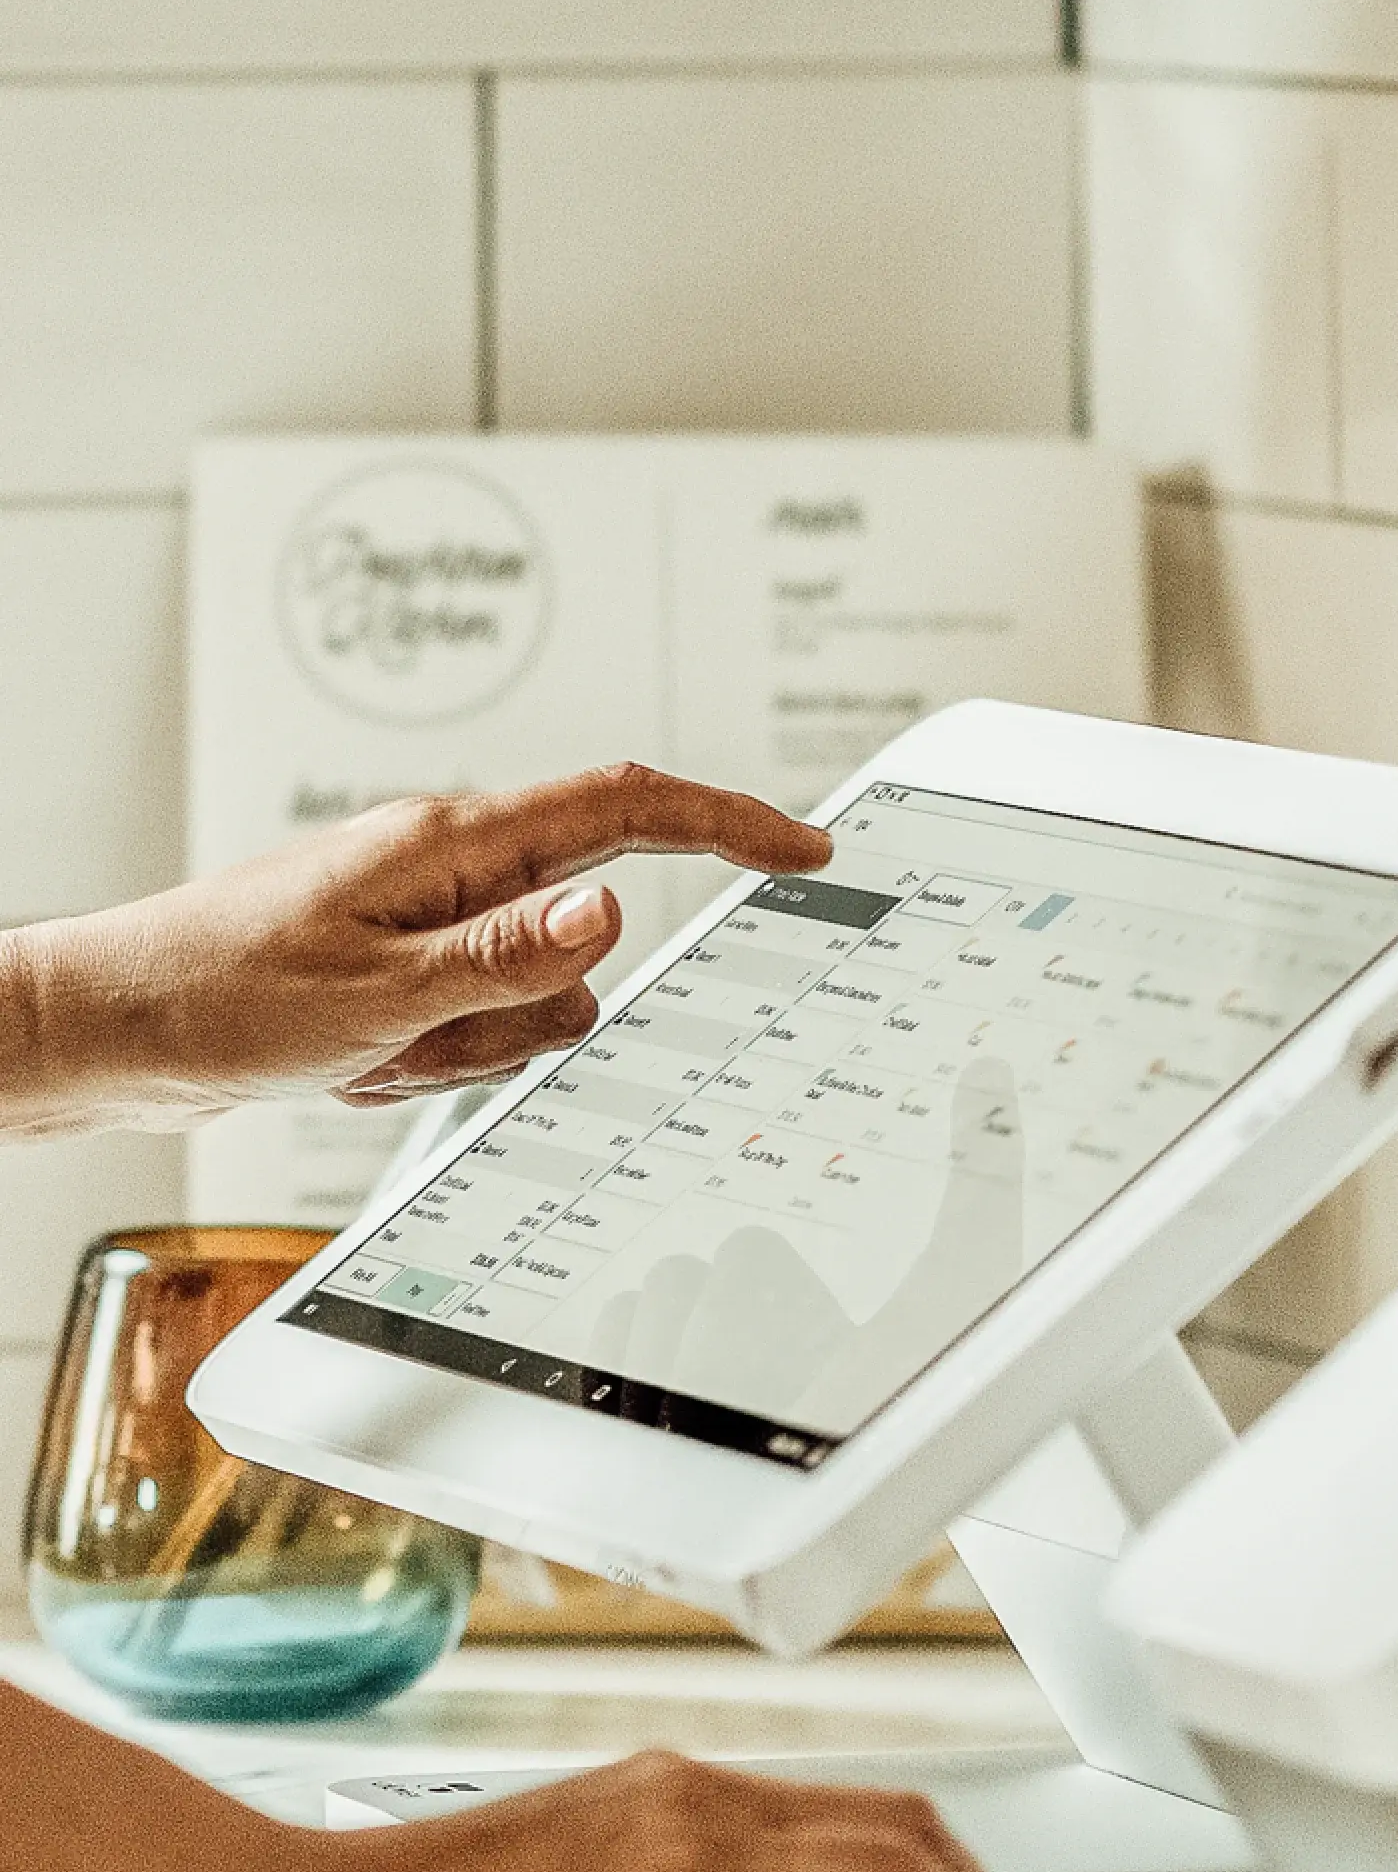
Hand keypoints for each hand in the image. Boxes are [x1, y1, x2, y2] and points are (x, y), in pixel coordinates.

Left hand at [0, 765, 831, 1133]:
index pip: (628, 809)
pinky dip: (441, 1062)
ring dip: (476, 1046)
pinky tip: (363, 1062)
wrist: (119, 1031)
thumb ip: (510, 958)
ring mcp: (432, 923)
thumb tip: (617, 909)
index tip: (805, 844)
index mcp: (454, 846)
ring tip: (378, 1053)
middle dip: (540, 1004)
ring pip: (536, 997)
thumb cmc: (218, 996)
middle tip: (454, 1042)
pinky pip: (481, 1029)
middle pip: (579, 930)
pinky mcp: (410, 972)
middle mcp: (453, 870)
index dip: (731, 823)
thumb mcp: (380, 994)